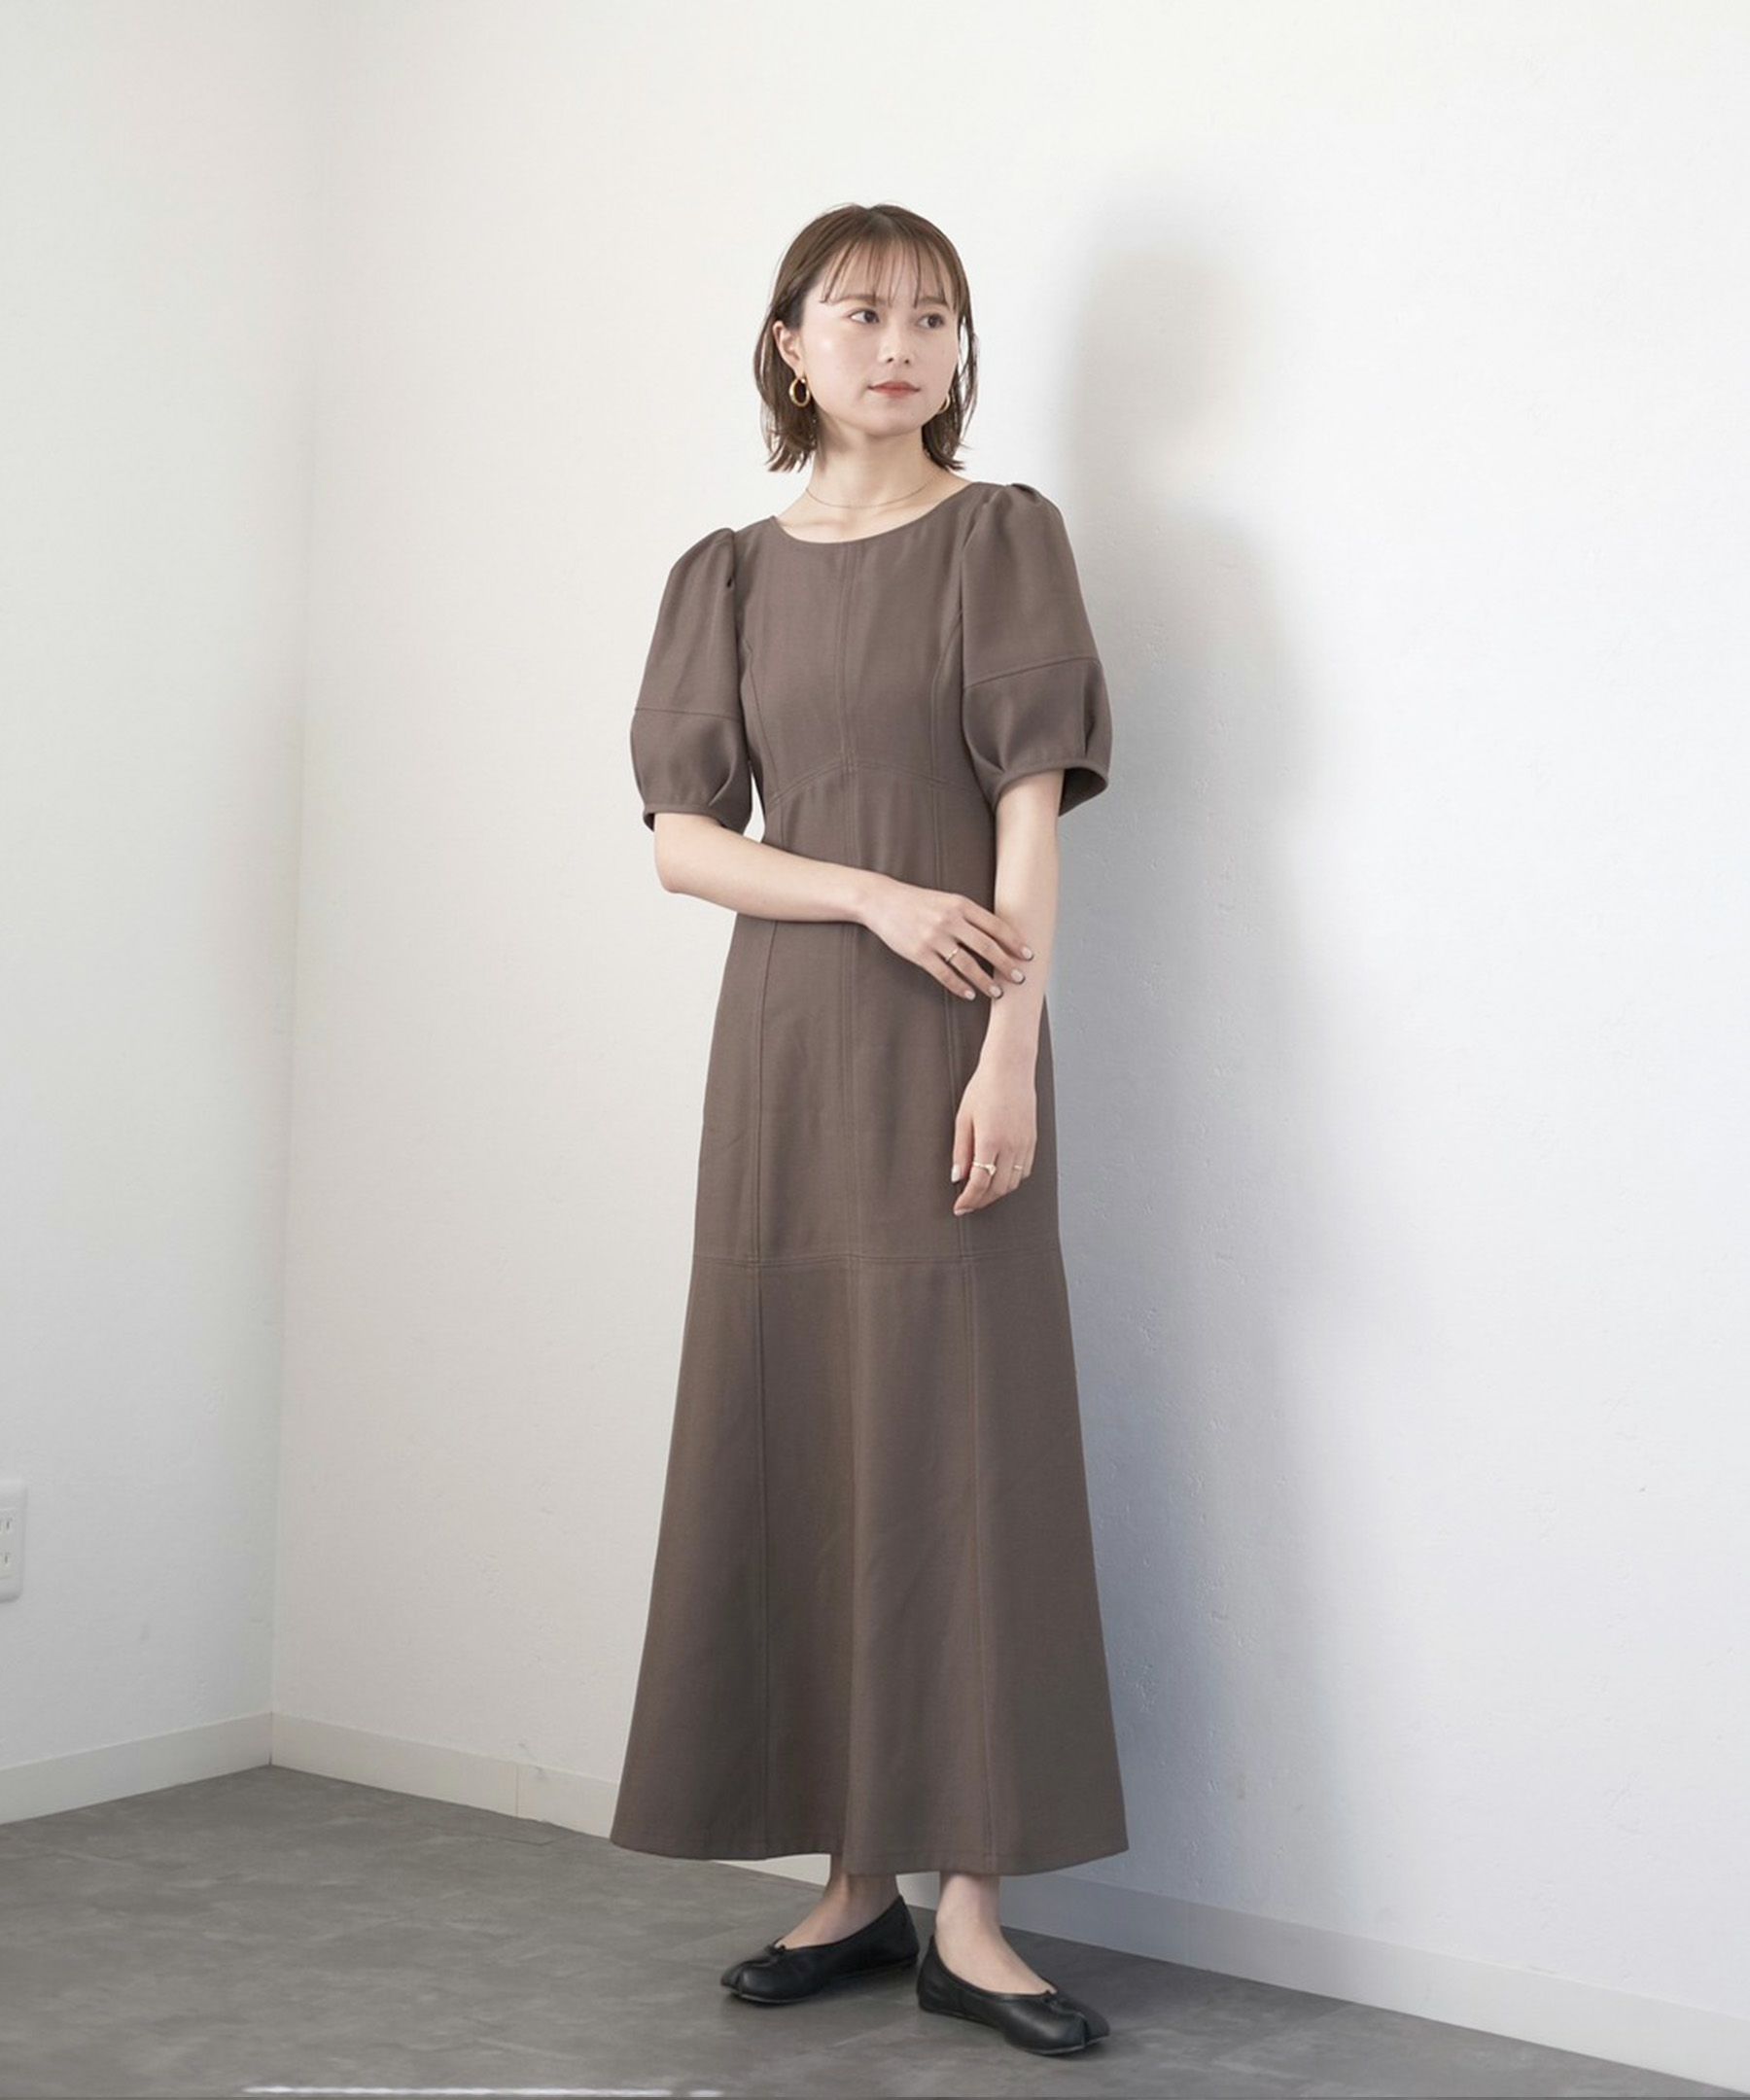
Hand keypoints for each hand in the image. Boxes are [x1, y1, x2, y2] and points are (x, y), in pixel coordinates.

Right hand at [860, 874, 1032, 1002]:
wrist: (882, 901)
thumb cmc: (919, 902)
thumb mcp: (947, 900)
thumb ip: (970, 915)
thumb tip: (998, 936)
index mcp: (960, 905)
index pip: (995, 926)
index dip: (1014, 942)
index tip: (1028, 955)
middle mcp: (949, 920)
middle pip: (986, 947)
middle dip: (1006, 964)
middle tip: (1020, 978)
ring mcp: (934, 938)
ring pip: (967, 964)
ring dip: (985, 981)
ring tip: (998, 992)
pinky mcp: (919, 953)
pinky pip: (944, 974)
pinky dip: (959, 986)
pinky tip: (970, 994)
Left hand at [951, 1056, 1036, 1215]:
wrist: (1010, 1068)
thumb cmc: (984, 1089)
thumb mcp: (963, 1119)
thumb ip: (960, 1151)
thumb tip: (957, 1177)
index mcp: (991, 1141)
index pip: (980, 1183)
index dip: (968, 1200)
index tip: (959, 1207)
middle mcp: (1012, 1146)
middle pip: (998, 1188)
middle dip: (982, 1201)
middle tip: (968, 1203)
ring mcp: (1025, 1144)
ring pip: (1013, 1183)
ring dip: (997, 1193)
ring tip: (981, 1192)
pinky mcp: (1033, 1140)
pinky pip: (1024, 1171)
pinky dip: (1011, 1180)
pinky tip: (999, 1176)